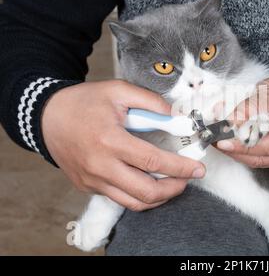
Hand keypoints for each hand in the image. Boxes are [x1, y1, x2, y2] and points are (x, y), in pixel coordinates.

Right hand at [41, 80, 204, 210]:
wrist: (47, 117)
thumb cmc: (83, 102)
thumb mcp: (118, 90)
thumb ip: (151, 102)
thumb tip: (178, 117)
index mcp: (110, 141)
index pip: (153, 161)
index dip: (181, 167)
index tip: (198, 168)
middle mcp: (101, 166)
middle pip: (146, 191)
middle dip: (175, 188)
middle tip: (189, 178)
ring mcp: (93, 180)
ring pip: (133, 202)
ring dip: (159, 197)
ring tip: (173, 184)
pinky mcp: (88, 186)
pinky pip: (119, 198)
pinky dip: (139, 195)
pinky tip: (149, 182)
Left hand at [217, 74, 268, 167]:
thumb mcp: (266, 95)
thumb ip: (246, 111)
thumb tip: (226, 124)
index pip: (268, 147)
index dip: (244, 146)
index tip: (224, 142)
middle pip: (261, 158)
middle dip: (235, 150)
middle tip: (215, 140)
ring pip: (258, 160)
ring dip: (236, 151)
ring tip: (220, 139)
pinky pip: (259, 158)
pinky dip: (243, 150)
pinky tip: (231, 141)